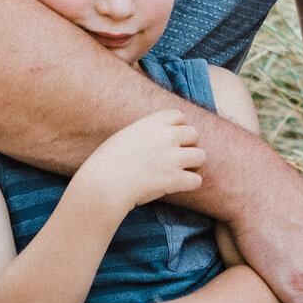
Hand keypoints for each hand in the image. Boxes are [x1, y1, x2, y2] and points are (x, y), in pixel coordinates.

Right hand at [73, 109, 204, 208]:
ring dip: (191, 164)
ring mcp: (172, 158)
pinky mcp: (175, 180)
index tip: (168, 140)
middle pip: (194, 134)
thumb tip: (160, 137)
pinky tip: (177, 186)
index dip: (176, 128)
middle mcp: (166, 137)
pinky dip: (189, 184)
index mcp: (152, 123)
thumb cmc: (106, 163)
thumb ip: (145, 133)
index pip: (179, 116)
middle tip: (174, 158)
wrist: (102, 185)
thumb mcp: (124, 136)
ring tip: (178, 172)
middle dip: (187, 145)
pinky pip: (197, 180)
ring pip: (200, 156)